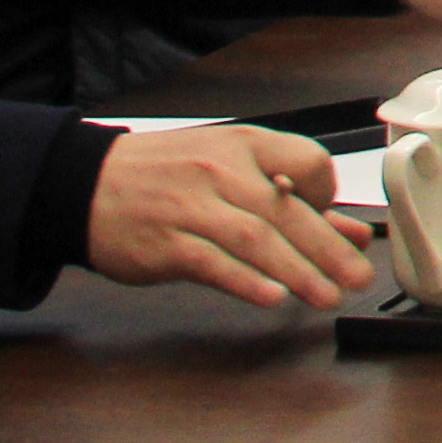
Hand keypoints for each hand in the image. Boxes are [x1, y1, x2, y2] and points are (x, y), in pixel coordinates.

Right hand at [85, 125, 374, 309]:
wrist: (84, 184)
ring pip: (255, 239)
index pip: (308, 162)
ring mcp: (192, 208)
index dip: (330, 195)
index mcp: (243, 145)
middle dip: (328, 248)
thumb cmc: (163, 175)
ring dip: (298, 271)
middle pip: (286, 211)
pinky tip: (272, 297)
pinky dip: (245, 281)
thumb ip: (289, 198)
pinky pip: (212, 263)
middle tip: (358, 277)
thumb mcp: (227, 169)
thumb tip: (350, 232)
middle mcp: (221, 172)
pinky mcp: (166, 244)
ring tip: (327, 295)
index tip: (342, 225)